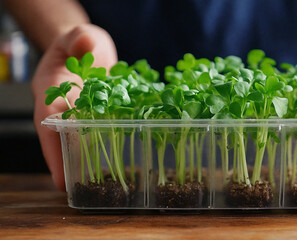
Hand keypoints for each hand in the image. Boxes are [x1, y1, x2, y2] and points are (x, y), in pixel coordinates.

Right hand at [32, 24, 116, 189]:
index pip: (48, 119)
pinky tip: (115, 162)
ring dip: (82, 159)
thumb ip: (81, 38)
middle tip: (73, 187)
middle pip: (58, 137)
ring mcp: (78, 114)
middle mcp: (61, 106)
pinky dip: (102, 146)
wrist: (88, 48)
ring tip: (94, 184)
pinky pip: (96, 134)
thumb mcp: (80, 36)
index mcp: (51, 90)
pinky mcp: (95, 116)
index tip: (58, 170)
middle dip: (64, 161)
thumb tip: (85, 44)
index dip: (52, 145)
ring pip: (76, 139)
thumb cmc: (81, 43)